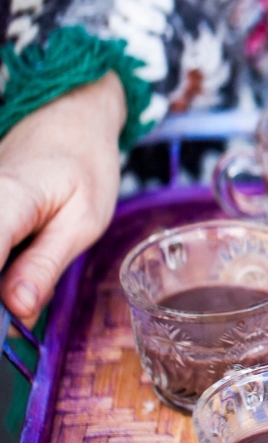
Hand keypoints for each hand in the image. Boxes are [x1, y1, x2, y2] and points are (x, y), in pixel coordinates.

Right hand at [0, 73, 125, 323]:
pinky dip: (3, 270)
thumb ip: (45, 264)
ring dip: (2, 284)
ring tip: (28, 283)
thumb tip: (17, 308)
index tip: (7, 325)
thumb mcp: (82, 221)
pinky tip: (18, 274)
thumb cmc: (84, 166)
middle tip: (18, 318)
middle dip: (1, 297)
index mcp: (5, 202)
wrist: (67, 118)